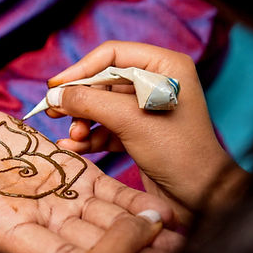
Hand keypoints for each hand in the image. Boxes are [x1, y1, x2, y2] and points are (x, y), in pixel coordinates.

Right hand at [0, 107, 174, 252]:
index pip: (36, 246)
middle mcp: (27, 216)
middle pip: (79, 240)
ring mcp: (48, 195)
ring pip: (97, 218)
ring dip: (134, 229)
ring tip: (177, 237)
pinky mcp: (61, 172)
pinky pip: (99, 187)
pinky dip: (128, 197)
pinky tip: (160, 205)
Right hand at [45, 41, 248, 216]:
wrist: (200, 197)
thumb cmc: (177, 152)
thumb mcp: (129, 120)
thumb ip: (89, 102)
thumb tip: (56, 95)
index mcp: (164, 67)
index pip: (112, 55)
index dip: (80, 69)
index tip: (54, 86)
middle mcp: (156, 83)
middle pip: (103, 81)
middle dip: (79, 100)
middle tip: (53, 111)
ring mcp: (147, 110)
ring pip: (102, 106)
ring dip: (82, 121)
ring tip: (73, 136)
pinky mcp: (140, 133)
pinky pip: (106, 127)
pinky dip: (90, 137)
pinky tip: (74, 148)